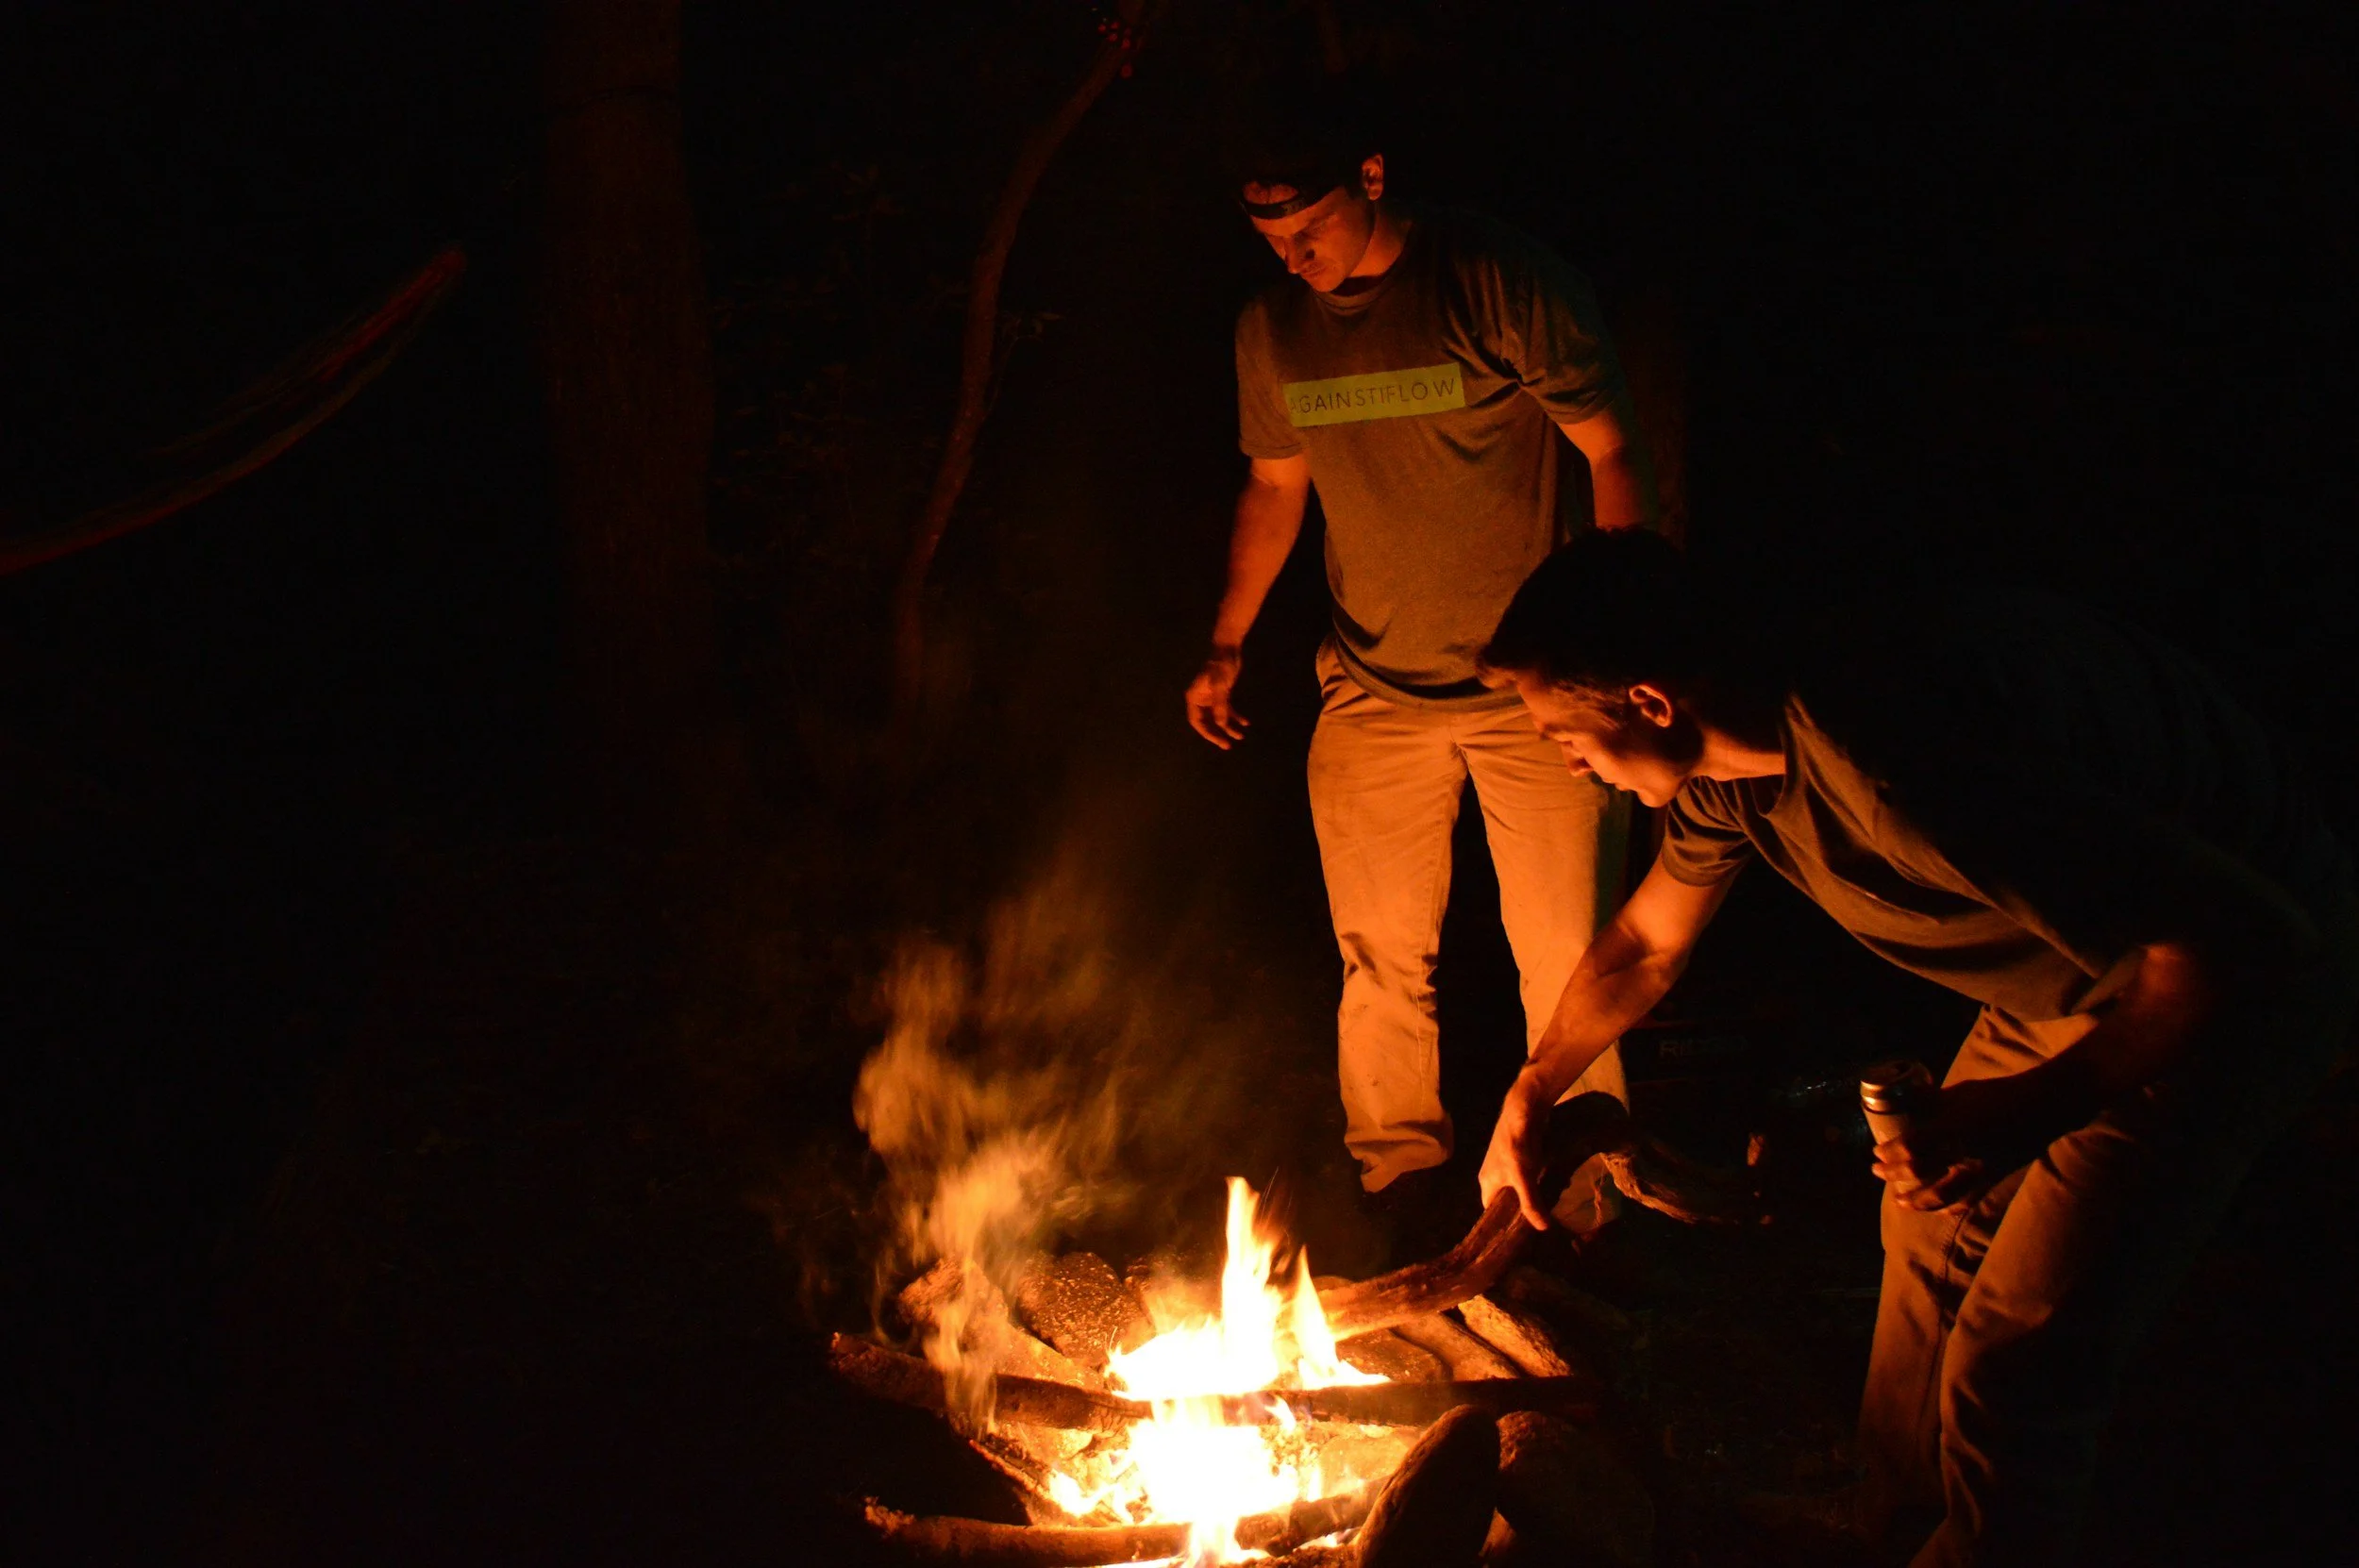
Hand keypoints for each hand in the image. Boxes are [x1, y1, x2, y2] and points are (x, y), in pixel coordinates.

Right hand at [1185, 647, 1248, 747]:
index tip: (1219, 741)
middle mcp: (1201, 699)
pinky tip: (1246, 723)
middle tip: (1228, 745)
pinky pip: (1227, 710)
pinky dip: (1236, 716)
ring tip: (1240, 736)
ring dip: (1228, 727)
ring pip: (1218, 717)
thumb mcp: (1220, 686)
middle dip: (1218, 733)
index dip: (1207, 733)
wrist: (1228, 649)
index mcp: (1194, 697)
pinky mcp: (1222, 694)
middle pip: (1207, 722)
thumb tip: (1221, 725)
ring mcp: (1211, 698)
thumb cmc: (1221, 665)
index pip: (1197, 721)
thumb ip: (1220, 705)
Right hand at [1478, 1068, 1555, 1228]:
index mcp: (1487, 1183)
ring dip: (1535, 1196)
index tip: (1521, 1235)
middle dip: (1524, 1211)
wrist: (1525, 1109)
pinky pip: (1529, 1177)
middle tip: (1543, 1222)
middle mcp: (1494, 1175)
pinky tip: (1556, 1186)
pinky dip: (1540, 1183)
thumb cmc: (1517, 1145)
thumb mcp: (1523, 1177)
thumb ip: (1531, 1203)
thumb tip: (1543, 1228)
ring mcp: (1507, 1165)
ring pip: (1520, 1189)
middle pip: (1507, 1201)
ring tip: (1552, 1207)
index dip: (1503, 1224)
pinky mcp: (1521, 1156)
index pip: (1491, 1212)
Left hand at [1870, 1077, 2024, 1211]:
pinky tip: (1937, 1210)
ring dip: (1916, 1200)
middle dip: (1893, 1175)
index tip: (1876, 1152)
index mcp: (1954, 1125)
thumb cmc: (2001, 1093)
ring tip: (1899, 1200)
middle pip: (1919, 1172)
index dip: (1890, 1152)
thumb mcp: (1962, 1091)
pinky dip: (1948, 1208)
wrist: (2046, 1107)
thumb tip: (1908, 1098)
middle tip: (1877, 1172)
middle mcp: (1965, 1151)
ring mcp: (1981, 1169)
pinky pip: (1968, 1201)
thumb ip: (1933, 1099)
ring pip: (1941, 1195)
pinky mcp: (1995, 1178)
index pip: (1912, 1145)